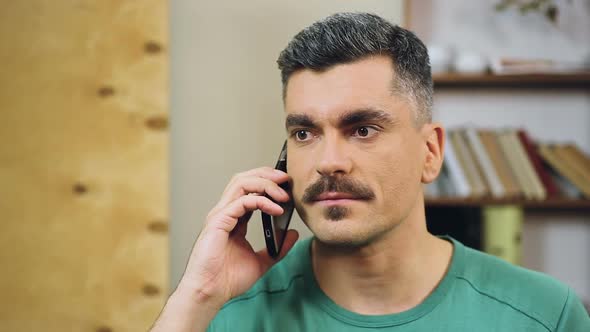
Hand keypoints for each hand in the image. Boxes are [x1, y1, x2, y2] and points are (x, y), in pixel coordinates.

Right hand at [178, 167, 299, 306]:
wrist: (210, 293)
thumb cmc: (227, 280)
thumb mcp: (262, 261)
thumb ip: (277, 248)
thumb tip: (293, 234)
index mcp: (233, 218)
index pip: (249, 190)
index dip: (268, 183)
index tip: (287, 185)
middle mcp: (225, 212)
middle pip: (244, 179)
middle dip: (266, 174)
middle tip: (287, 179)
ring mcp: (220, 215)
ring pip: (242, 183)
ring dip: (266, 184)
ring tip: (283, 193)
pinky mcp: (218, 221)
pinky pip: (242, 201)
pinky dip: (262, 201)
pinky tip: (276, 210)